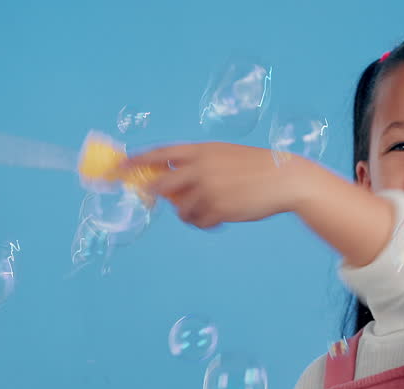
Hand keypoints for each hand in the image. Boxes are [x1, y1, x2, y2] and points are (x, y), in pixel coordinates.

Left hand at [120, 142, 307, 229]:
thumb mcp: (224, 157)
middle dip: (149, 193)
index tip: (118, 166)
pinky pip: (198, 221)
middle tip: (144, 198)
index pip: (159, 154)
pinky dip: (205, 222)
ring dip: (189, 212)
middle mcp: (200, 168)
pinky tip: (220, 217)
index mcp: (201, 151)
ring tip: (208, 210)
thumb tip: (167, 188)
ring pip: (180, 208)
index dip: (135, 160)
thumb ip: (196, 167)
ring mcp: (209, 189)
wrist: (285, 179)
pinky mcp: (219, 209)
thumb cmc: (255, 168)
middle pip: (160, 184)